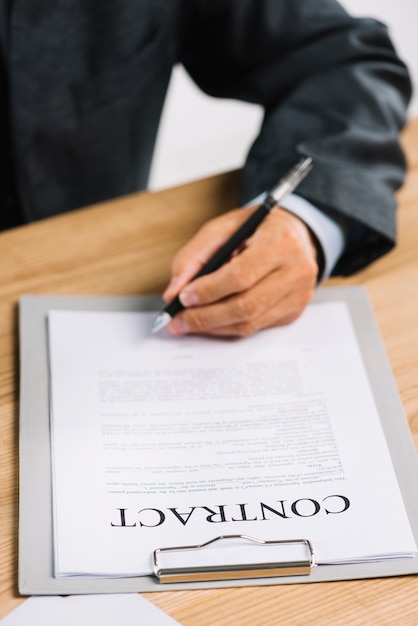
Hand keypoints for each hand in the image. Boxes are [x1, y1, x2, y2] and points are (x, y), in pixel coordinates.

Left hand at [162, 205, 318, 336]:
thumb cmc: (257, 229)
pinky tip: (210, 323)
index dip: (210, 290)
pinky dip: (227, 328)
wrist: (296, 235)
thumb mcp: (223, 228)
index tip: (183, 297)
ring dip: (213, 327)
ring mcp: (298, 295)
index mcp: (281, 242)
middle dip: (206, 316)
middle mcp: (296, 271)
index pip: (242, 275)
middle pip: (246, 305)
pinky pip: (255, 328)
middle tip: (178, 320)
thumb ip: (195, 256)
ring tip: (187, 324)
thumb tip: (174, 292)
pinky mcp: (294, 311)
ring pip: (250, 322)